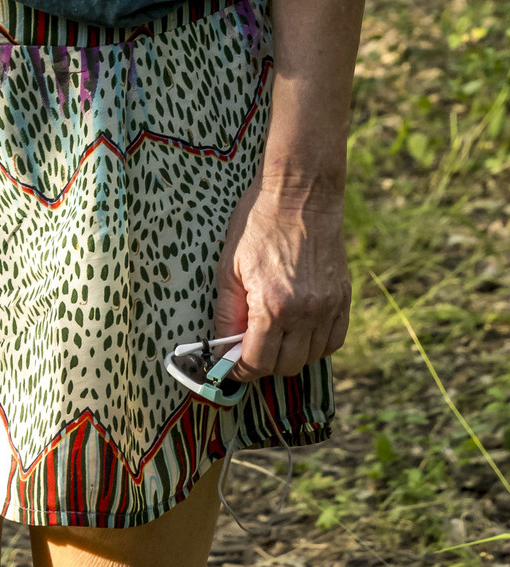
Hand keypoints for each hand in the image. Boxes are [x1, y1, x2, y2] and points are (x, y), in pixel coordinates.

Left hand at [215, 175, 350, 380]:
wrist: (300, 195)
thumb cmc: (259, 224)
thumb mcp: (230, 266)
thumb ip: (227, 311)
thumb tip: (223, 345)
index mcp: (272, 306)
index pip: (257, 362)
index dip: (240, 371)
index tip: (230, 368)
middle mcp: (305, 313)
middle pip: (286, 367)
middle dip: (263, 365)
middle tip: (248, 351)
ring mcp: (328, 308)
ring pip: (311, 358)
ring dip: (289, 356)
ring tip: (273, 338)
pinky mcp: (343, 300)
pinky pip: (333, 342)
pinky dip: (316, 345)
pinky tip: (300, 331)